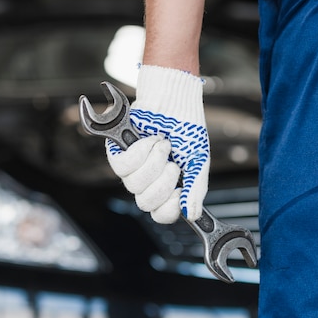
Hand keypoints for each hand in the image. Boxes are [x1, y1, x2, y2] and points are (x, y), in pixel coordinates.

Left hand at [106, 65, 209, 222]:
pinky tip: (148, 140)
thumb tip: (192, 215)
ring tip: (162, 144)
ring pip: (134, 185)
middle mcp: (148, 182)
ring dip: (153, 162)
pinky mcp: (118, 154)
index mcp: (168, 187)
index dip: (168, 209)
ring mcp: (132, 169)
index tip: (179, 193)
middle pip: (145, 203)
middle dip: (163, 181)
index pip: (160, 214)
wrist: (174, 101)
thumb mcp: (199, 161)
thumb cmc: (186, 129)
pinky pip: (121, 167)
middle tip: (173, 161)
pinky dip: (138, 152)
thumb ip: (196, 189)